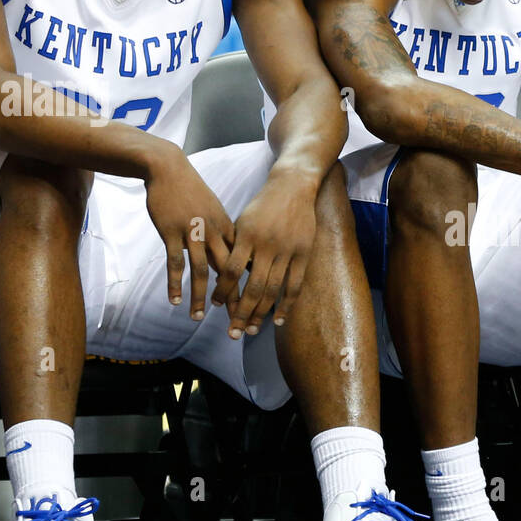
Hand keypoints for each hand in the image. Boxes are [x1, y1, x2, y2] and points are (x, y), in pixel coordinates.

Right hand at [144, 146, 234, 320]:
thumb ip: (224, 235)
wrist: (169, 168)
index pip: (245, 263)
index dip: (251, 286)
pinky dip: (175, 283)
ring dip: (201, 297)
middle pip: (229, 272)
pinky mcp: (172, 231)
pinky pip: (175, 262)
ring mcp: (194, 232)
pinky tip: (174, 300)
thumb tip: (234, 259)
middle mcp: (215, 232)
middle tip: (236, 323)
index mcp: (229, 228)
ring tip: (200, 318)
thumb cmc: (192, 191)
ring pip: (202, 270)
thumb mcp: (214, 211)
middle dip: (234, 299)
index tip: (257, 308)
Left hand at [211, 175, 317, 338]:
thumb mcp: (243, 222)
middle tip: (232, 333)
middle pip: (252, 287)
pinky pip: (294, 285)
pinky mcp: (304, 253)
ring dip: (260, 313)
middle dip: (241, 313)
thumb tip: (225, 278)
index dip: (223, 290)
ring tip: (250, 330)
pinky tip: (277, 319)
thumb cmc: (262, 206)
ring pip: (272, 289)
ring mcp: (287, 250)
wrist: (292, 187)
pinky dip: (286, 304)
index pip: (231, 270)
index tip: (216, 306)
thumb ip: (235, 248)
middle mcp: (267, 245)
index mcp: (247, 235)